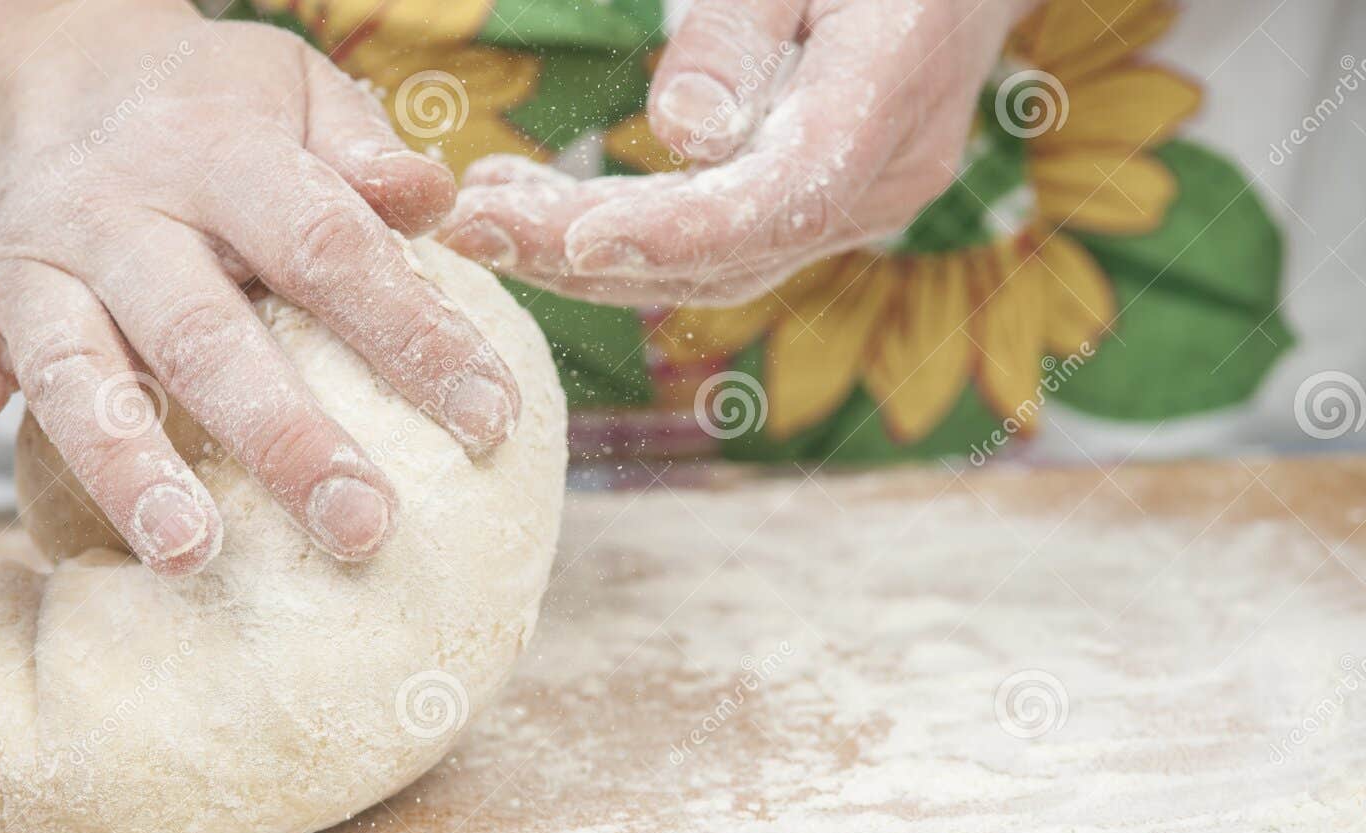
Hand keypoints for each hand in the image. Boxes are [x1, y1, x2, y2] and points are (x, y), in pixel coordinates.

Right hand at [0, 0, 520, 573]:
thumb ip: (362, 151)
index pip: (330, 250)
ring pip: (78, 371)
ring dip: (128, 463)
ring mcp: (34, 263)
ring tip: (190, 553)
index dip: (413, 335)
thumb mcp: (291, 92)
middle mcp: (122, 214)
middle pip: (207, 334)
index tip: (488, 419)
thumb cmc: (201, 106)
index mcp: (223, 160)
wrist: (42, 60)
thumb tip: (439, 203)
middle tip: (362, 527)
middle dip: (285, 436)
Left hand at [440, 0, 1033, 306]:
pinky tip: (548, 217)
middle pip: (728, 252)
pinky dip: (633, 242)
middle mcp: (887, 177)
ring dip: (594, 258)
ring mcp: (864, 203)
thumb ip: (740, 33)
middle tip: (471, 228)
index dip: (669, 233)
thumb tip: (679, 135)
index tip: (562, 238)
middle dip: (588, 253)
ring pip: (718, 267)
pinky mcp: (828, 207)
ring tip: (486, 218)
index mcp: (894, 88)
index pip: (776, 198)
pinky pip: (725, 247)